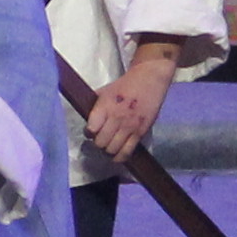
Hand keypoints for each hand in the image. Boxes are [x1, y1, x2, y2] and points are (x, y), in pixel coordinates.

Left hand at [84, 41, 178, 163]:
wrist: (149, 79)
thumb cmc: (125, 85)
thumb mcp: (105, 91)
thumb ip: (96, 107)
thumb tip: (88, 121)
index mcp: (105, 106)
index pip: (91, 129)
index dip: (88, 133)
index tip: (90, 132)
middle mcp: (116, 118)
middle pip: (101, 143)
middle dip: (98, 144)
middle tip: (100, 141)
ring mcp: (129, 126)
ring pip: (112, 150)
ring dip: (108, 151)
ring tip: (108, 148)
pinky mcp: (140, 132)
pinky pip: (127, 151)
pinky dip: (120, 157)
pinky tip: (117, 156)